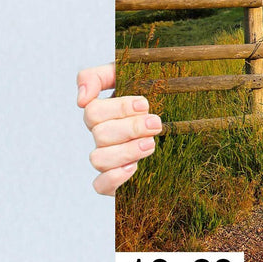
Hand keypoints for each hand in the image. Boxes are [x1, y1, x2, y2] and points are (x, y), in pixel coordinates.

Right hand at [77, 63, 161, 194]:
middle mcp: (102, 136)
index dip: (118, 108)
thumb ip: (100, 76)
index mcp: (103, 112)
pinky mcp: (115, 181)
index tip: (144, 104)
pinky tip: (134, 168)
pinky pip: (100, 185)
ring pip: (98, 159)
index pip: (93, 110)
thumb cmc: (153, 95)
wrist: (180, 122)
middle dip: (131, 128)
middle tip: (155, 123)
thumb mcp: (129, 76)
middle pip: (100, 134)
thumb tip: (81, 99)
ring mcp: (108, 158)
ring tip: (151, 144)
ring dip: (126, 151)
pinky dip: (114, 177)